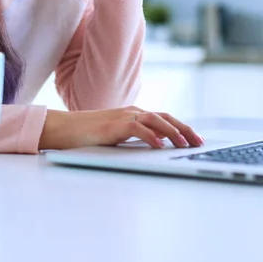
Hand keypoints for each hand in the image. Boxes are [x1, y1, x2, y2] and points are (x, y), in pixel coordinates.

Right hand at [39, 106, 204, 150]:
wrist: (64, 129)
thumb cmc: (88, 135)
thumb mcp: (116, 136)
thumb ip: (133, 138)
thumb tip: (153, 149)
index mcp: (133, 114)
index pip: (163, 118)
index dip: (181, 127)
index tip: (195, 139)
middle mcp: (131, 112)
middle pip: (164, 117)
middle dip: (184, 129)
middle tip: (198, 142)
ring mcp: (122, 117)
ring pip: (154, 120)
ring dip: (172, 131)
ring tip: (184, 144)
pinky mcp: (113, 126)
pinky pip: (136, 129)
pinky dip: (150, 136)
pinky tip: (160, 145)